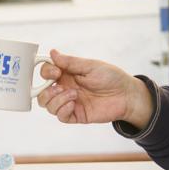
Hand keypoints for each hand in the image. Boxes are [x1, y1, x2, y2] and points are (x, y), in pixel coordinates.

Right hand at [37, 49, 154, 126]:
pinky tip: (74, 104)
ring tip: (74, 95)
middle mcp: (66, 88)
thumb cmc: (112, 77)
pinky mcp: (77, 115)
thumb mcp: (90, 66)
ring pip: (48, 106)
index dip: (46, 72)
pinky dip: (63, 110)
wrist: (126, 95)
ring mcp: (70, 102)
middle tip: (60, 87)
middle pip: (42, 93)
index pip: (46, 73)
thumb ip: (70, 62)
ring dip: (57, 100)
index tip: (55, 72)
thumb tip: (52, 52)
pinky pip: (61, 116)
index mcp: (67, 74)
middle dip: (45, 91)